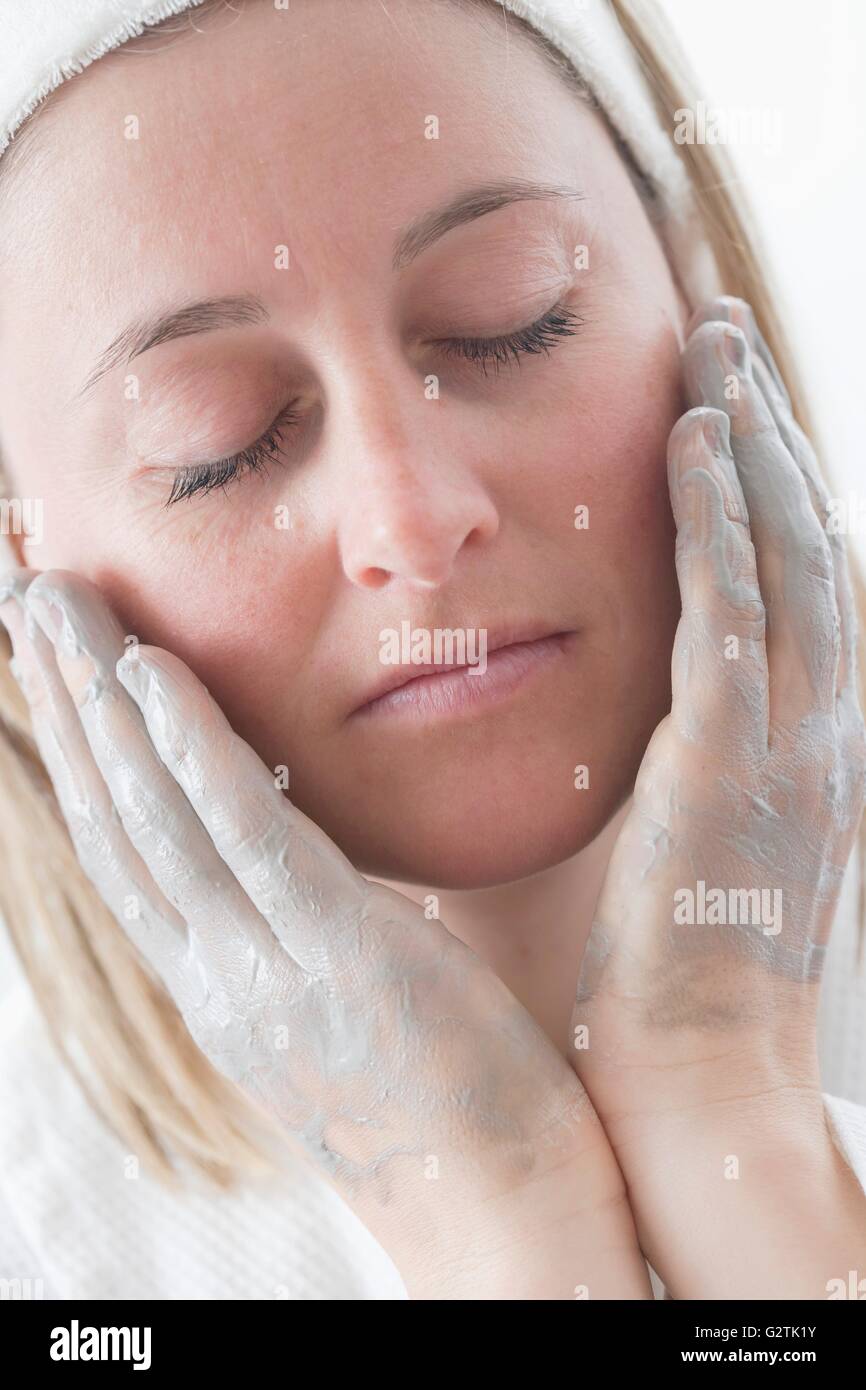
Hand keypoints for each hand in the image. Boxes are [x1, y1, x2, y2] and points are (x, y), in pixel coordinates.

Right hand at [0, 570, 649, 1298]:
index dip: (80, 750)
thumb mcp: (343, 1002)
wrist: (501, 1212)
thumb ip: (302, 928)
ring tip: (62, 604)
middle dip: (64, 703)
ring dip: (102, 702)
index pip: (126, 848)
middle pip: (116, 817)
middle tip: (27, 595)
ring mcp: (266, 972)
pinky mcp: (339, 960)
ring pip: (156, 817)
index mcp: (219, 981)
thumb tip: (296, 860)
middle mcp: (216, 976)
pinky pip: (245, 840)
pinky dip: (189, 754)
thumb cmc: (441, 1097)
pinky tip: (154, 677)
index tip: (57, 662)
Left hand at [568, 296, 865, 1296]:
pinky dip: (719, 522)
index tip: (733, 399)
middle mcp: (825, 724)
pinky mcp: (729, 762)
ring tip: (709, 350)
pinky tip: (689, 444)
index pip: (805, 579)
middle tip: (722, 332)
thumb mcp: (701, 835)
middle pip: (810, 539)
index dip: (776, 478)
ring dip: (750, 444)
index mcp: (814, 740)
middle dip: (770, 429)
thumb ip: (688, 746)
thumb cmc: (676, 962)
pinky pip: (732, 615)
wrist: (698, 1070)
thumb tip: (648, 685)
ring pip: (786, 555)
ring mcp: (791, 740)